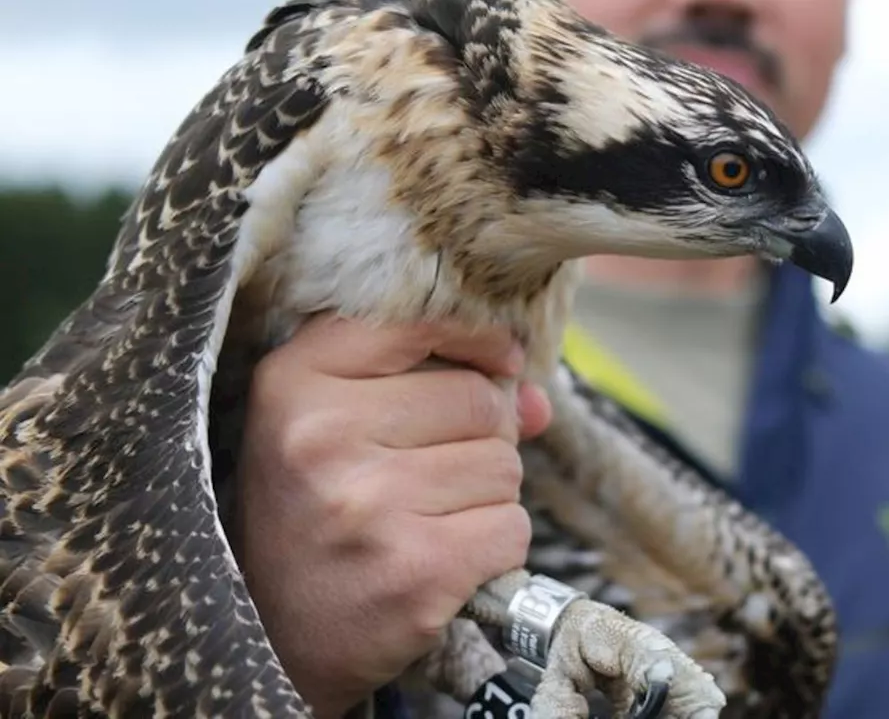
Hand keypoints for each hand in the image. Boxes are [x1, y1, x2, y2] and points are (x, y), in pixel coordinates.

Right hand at [234, 313, 552, 717]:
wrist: (275, 640)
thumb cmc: (317, 515)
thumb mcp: (339, 429)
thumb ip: (437, 387)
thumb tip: (537, 400)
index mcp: (293, 382)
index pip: (420, 324)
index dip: (476, 340)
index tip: (499, 360)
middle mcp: (323, 435)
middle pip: (480, 399)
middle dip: (483, 435)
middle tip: (432, 474)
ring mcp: (370, 504)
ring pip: (504, 465)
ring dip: (488, 495)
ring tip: (428, 518)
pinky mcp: (417, 570)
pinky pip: (512, 528)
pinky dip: (496, 545)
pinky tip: (446, 557)